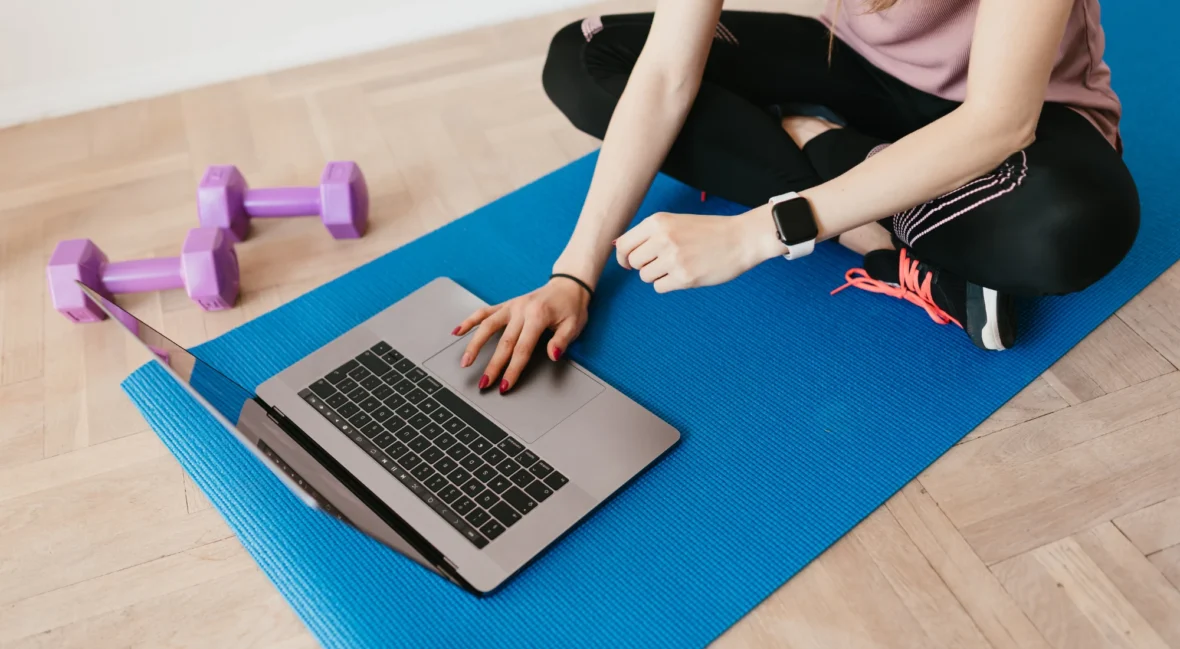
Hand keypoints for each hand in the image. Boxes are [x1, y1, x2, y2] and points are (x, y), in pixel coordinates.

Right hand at [452, 278, 590, 392]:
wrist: (568, 285)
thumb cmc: (572, 306)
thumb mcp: (574, 324)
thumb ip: (562, 340)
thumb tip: (552, 355)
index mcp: (538, 316)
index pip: (522, 349)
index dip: (512, 369)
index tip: (505, 385)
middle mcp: (521, 310)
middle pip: (503, 343)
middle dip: (492, 366)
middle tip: (484, 384)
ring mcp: (512, 306)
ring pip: (487, 326)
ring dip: (474, 345)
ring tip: (465, 362)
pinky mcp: (507, 304)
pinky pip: (485, 312)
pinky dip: (470, 321)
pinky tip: (458, 331)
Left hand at [615, 209, 780, 292]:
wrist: (741, 239)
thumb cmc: (708, 231)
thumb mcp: (675, 222)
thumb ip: (649, 234)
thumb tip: (620, 251)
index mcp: (658, 222)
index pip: (623, 244)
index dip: (623, 257)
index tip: (629, 263)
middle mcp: (662, 238)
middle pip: (634, 263)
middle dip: (644, 266)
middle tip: (662, 263)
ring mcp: (673, 258)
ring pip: (645, 277)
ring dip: (657, 276)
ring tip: (676, 267)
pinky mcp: (684, 277)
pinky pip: (660, 288)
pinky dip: (668, 285)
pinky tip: (684, 275)